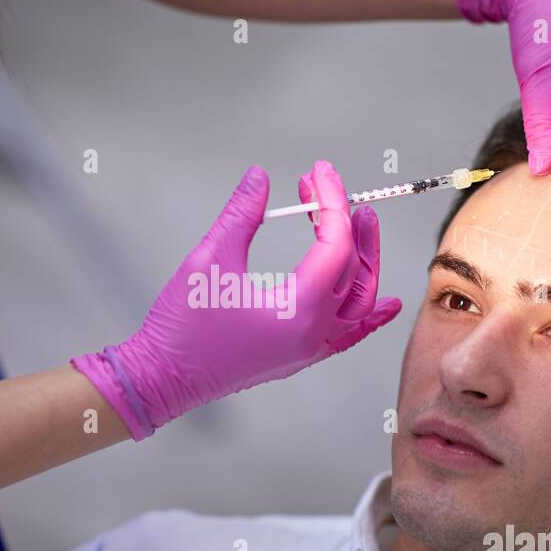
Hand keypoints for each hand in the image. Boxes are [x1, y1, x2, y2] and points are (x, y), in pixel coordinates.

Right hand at [72, 161, 401, 439]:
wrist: (162, 379)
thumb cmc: (182, 326)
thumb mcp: (210, 260)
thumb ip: (242, 215)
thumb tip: (260, 176)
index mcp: (298, 308)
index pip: (335, 244)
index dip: (330, 201)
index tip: (317, 172)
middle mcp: (314, 333)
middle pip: (356, 270)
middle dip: (350, 225)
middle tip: (338, 192)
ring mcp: (310, 349)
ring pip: (360, 303)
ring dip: (364, 261)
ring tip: (358, 226)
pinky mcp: (299, 357)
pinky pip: (349, 335)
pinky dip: (370, 316)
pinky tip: (387, 302)